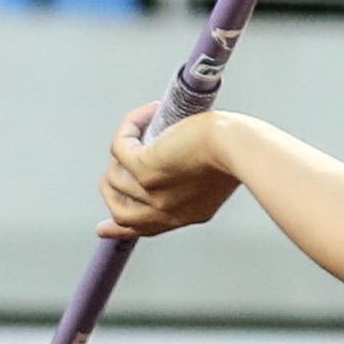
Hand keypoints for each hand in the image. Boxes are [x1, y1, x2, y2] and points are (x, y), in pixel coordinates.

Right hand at [97, 104, 244, 238]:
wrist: (240, 148)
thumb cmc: (239, 155)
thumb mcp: (213, 180)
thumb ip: (189, 183)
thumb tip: (168, 164)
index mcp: (183, 215)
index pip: (141, 229)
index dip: (118, 230)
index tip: (102, 229)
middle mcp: (164, 210)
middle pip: (119, 211)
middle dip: (111, 188)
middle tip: (114, 165)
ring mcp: (150, 192)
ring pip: (113, 177)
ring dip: (124, 148)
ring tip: (145, 124)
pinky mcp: (143, 168)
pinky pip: (119, 147)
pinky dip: (129, 127)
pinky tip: (148, 114)